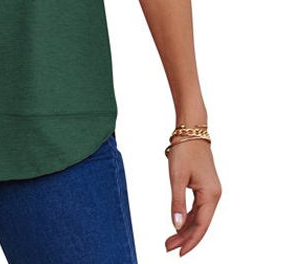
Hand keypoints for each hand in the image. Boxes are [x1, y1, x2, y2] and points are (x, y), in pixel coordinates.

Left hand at [165, 138, 221, 255]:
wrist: (191, 130)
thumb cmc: (184, 151)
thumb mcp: (176, 177)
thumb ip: (177, 202)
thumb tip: (176, 225)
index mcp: (210, 195)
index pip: (201, 225)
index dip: (190, 241)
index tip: (178, 253)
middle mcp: (214, 196)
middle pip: (200, 224)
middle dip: (185, 237)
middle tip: (167, 248)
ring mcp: (211, 191)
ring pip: (199, 217)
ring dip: (185, 228)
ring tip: (170, 240)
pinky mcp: (205, 186)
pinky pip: (198, 208)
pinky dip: (188, 217)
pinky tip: (179, 224)